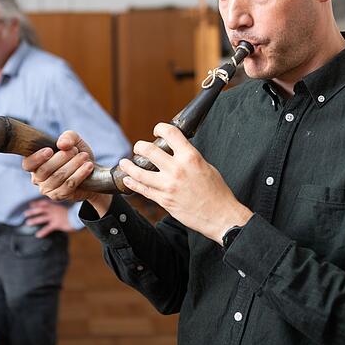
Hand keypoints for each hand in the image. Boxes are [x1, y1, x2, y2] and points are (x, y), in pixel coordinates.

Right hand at [22, 131, 112, 213]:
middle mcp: (37, 178)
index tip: (50, 150)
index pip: (28, 164)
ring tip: (84, 156)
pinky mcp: (59, 196)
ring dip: (73, 165)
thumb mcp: (73, 140)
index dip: (37, 158)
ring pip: (58, 177)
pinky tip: (88, 166)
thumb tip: (62, 144)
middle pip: (45, 170)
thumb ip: (68, 137)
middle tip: (75, 150)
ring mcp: (47, 189)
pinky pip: (68, 186)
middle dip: (62, 158)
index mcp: (35, 163)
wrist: (90, 169)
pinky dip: (79, 175)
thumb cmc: (76, 154)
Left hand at [24, 199, 73, 237]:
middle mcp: (54, 210)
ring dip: (35, 220)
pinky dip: (43, 232)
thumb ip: (58, 210)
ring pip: (42, 218)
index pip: (44, 203)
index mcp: (55, 206)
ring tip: (28, 223)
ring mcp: (55, 217)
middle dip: (32, 211)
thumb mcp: (65, 210)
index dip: (37, 203)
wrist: (78, 217)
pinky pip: (48, 228)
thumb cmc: (73, 214)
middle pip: (41, 210)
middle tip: (25, 214)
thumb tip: (54, 210)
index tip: (31, 204)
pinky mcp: (57, 224)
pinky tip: (38, 235)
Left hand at [118, 123, 252, 243]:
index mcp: (190, 157)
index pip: (170, 133)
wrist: (220, 216)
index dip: (160, 128)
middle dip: (140, 146)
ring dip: (129, 166)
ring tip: (124, 162)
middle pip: (148, 150)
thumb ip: (188, 158)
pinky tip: (127, 179)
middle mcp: (177, 169)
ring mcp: (168, 186)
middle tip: (139, 148)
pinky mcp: (163, 200)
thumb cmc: (217, 192)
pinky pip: (142, 190)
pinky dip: (132, 183)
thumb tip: (176, 151)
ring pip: (139, 172)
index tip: (157, 130)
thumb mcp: (206, 166)